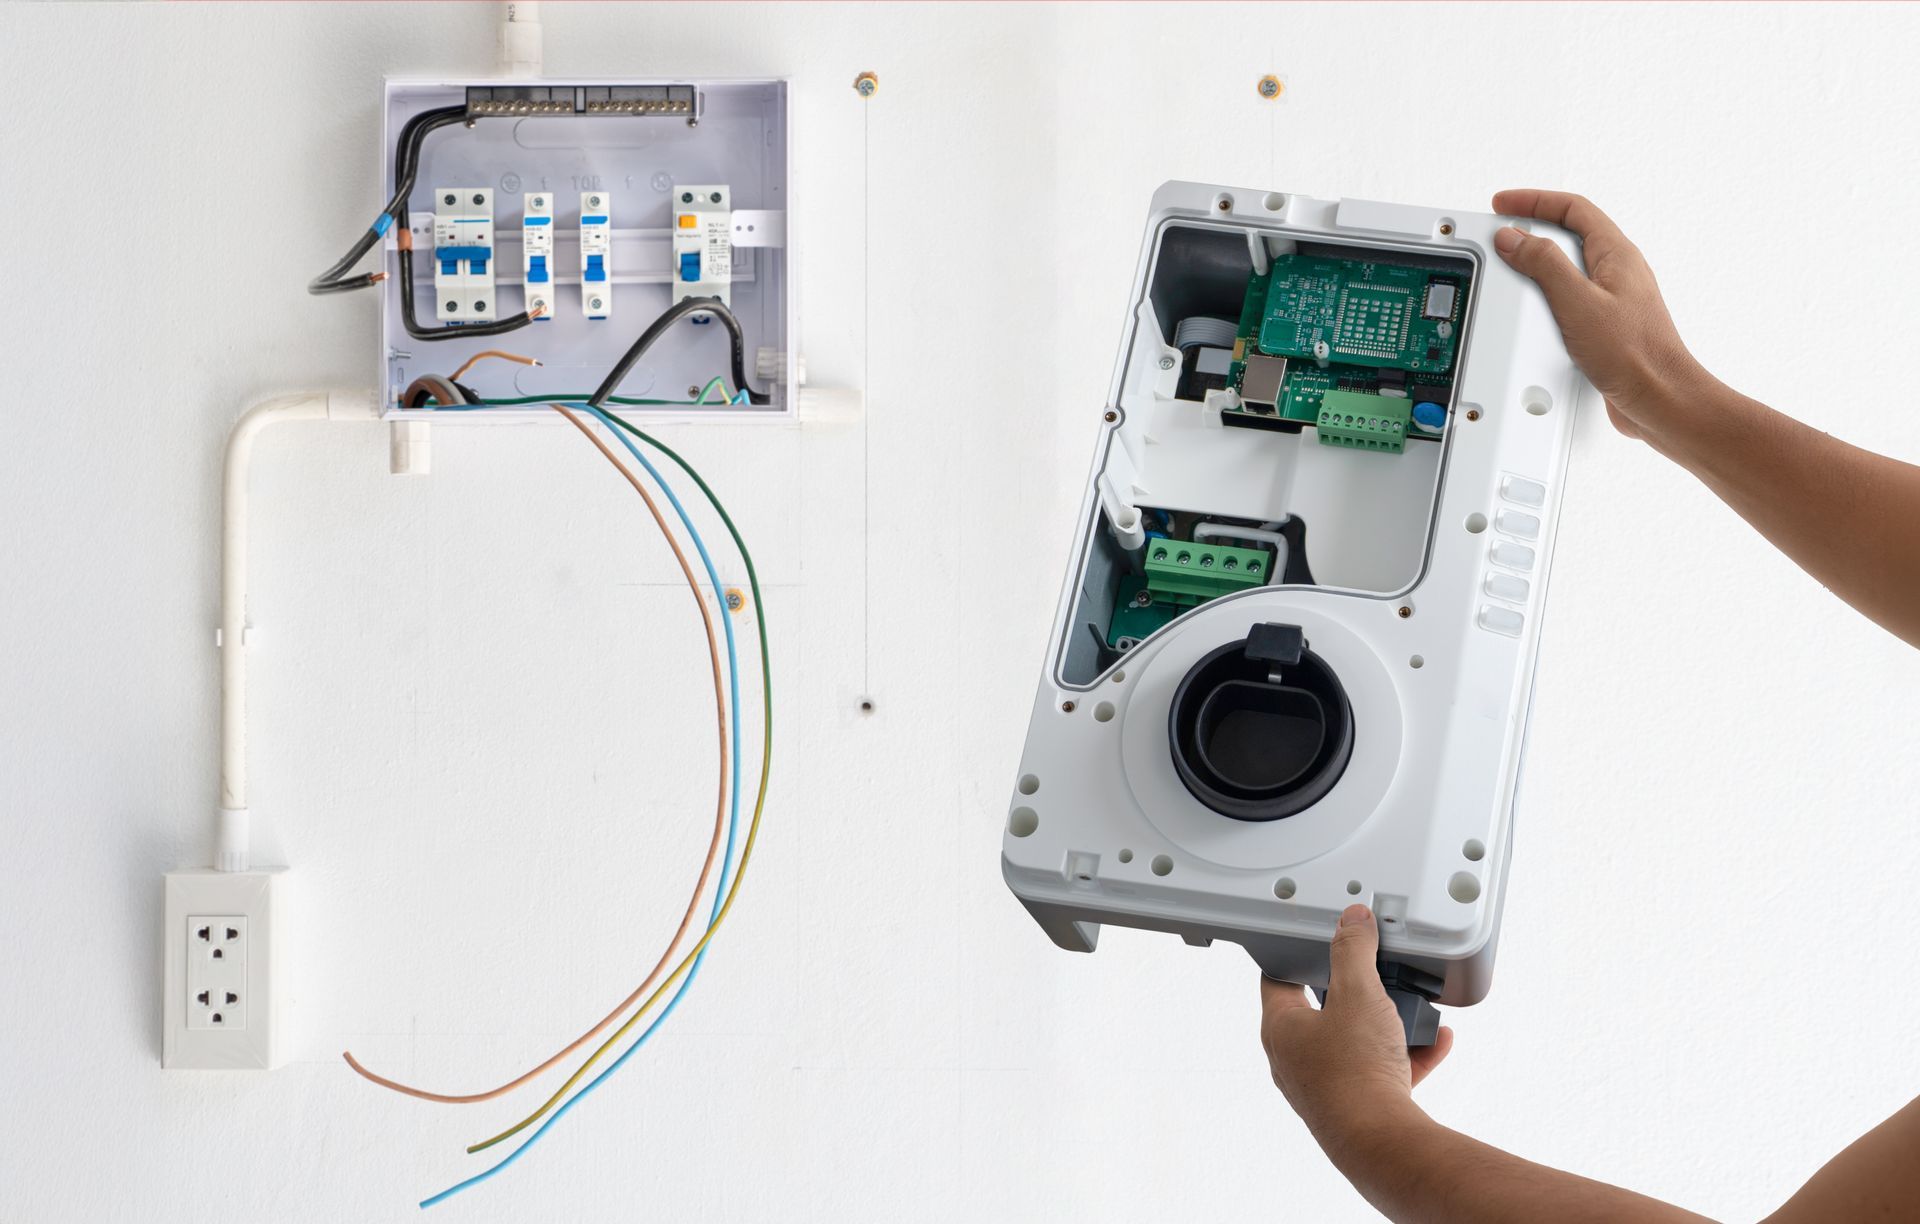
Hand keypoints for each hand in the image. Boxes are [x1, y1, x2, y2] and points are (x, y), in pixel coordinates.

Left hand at [1258, 905, 1452, 1144]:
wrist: (1380, 1142)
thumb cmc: (1355, 1070)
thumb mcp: (1359, 993)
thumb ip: (1354, 951)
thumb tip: (1352, 921)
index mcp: (1282, 1029)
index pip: (1278, 979)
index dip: (1295, 955)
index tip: (1314, 941)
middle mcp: (1296, 1060)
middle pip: (1322, 1011)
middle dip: (1353, 990)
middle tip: (1372, 972)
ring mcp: (1325, 1086)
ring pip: (1355, 1042)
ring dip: (1385, 1023)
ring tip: (1410, 1006)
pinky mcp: (1357, 1106)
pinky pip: (1383, 1070)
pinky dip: (1407, 1053)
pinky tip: (1437, 1039)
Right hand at [1489, 189, 1711, 444]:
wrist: (1658, 398)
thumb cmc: (1634, 354)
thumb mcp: (1577, 302)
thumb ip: (1543, 264)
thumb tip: (1514, 238)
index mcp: (1616, 254)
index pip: (1572, 208)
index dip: (1534, 201)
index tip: (1504, 203)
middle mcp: (1618, 272)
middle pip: (1571, 232)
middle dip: (1533, 226)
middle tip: (1504, 229)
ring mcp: (1613, 298)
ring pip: (1570, 266)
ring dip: (1539, 261)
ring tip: (1513, 264)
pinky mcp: (1606, 325)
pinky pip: (1571, 296)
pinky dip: (1546, 294)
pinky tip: (1535, 309)